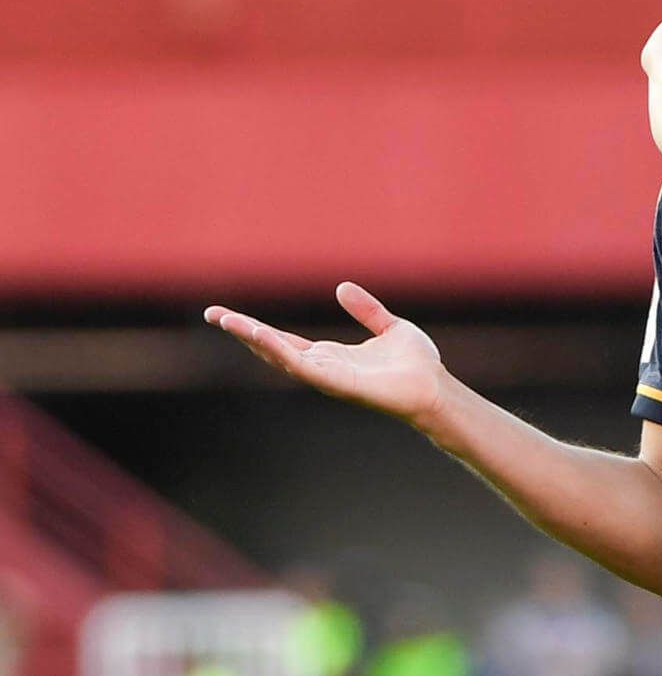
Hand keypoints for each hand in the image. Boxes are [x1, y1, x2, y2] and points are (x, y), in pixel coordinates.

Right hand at [204, 282, 446, 425]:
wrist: (435, 387)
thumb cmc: (417, 365)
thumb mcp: (390, 326)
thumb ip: (366, 309)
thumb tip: (341, 287)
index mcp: (331, 356)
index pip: (284, 340)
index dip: (255, 328)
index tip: (225, 314)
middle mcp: (323, 368)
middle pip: (272, 349)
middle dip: (242, 332)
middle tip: (212, 314)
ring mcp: (327, 377)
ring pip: (281, 357)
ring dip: (255, 340)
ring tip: (229, 321)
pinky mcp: (337, 384)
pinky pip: (303, 366)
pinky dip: (281, 352)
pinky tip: (262, 336)